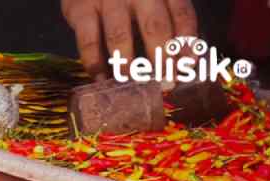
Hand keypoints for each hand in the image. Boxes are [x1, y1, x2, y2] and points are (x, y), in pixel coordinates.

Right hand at [61, 0, 198, 77]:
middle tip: (164, 82)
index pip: (182, 14)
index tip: (188, 66)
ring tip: (130, 83)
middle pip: (155, 26)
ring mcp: (108, 0)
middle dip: (161, 59)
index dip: (187, 42)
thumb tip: (186, 59)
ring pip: (120, 35)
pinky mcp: (81, 10)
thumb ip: (170, 21)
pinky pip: (88, 41)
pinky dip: (94, 63)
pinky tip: (99, 78)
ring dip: (126, 64)